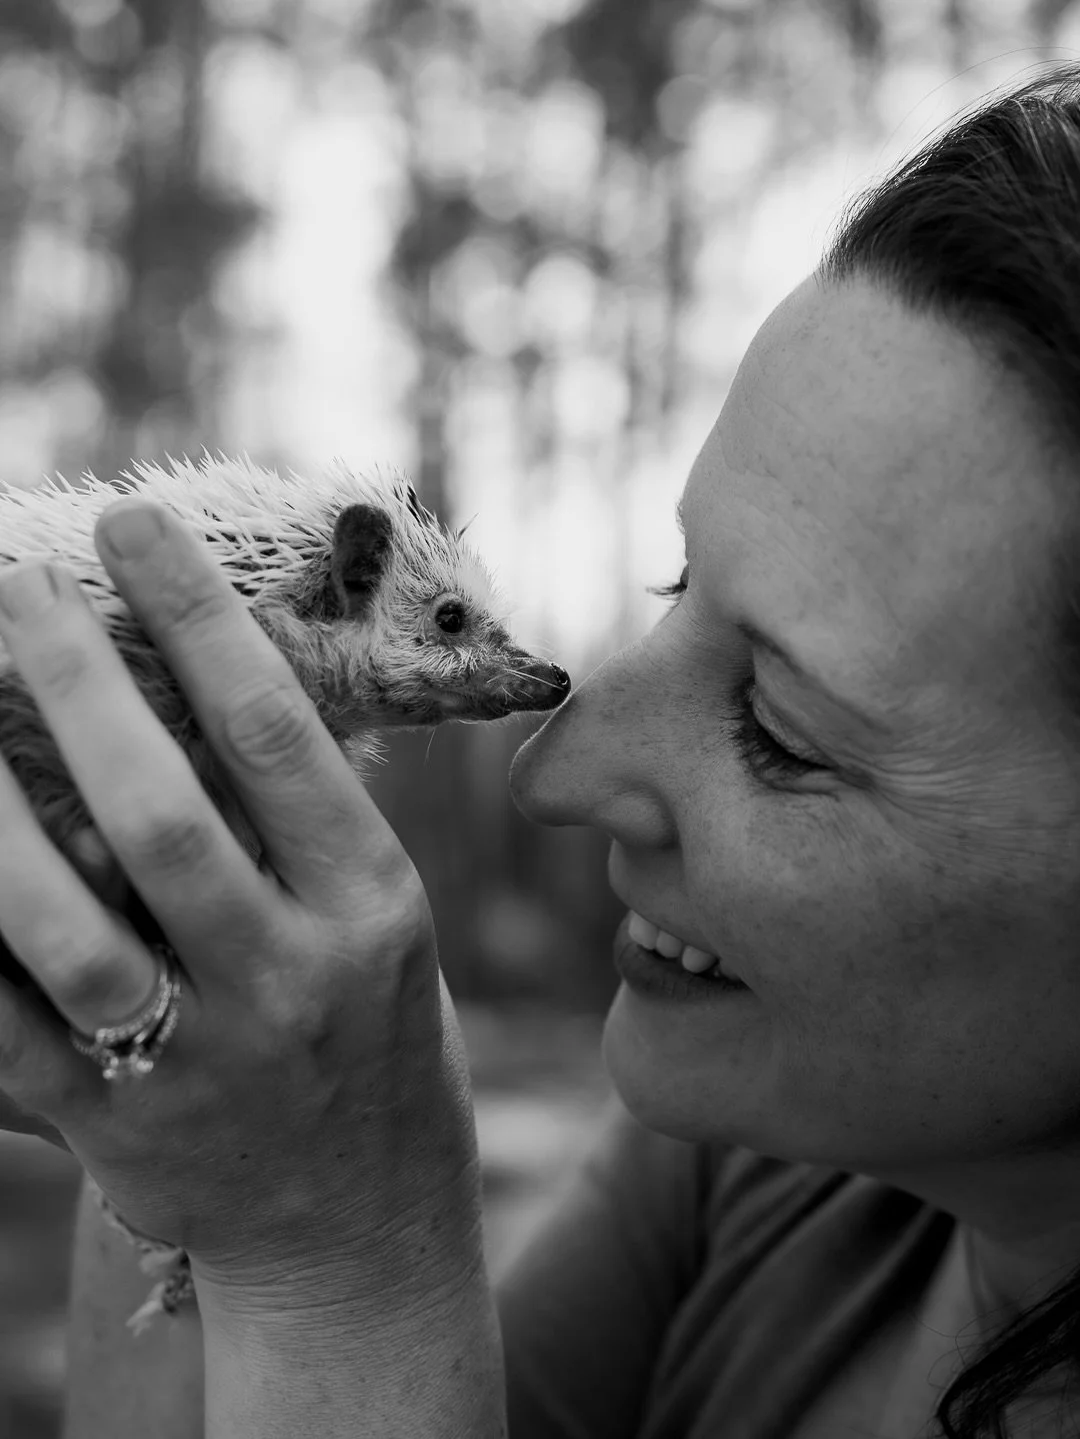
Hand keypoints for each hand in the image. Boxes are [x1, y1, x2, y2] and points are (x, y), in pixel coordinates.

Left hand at [0, 501, 485, 1317]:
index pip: (282, 743)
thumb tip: (213, 677)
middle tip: (18, 587)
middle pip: (164, 818)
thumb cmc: (374, 1037)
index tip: (140, 528)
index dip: (203, 622)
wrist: (360, 1227)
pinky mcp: (113, 1128)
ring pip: (64, 931)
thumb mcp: (384, 922)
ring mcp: (198, 1065)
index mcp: (373, 910)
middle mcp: (289, 982)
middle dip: (80, 687)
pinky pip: (1, 1028)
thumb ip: (310, 824)